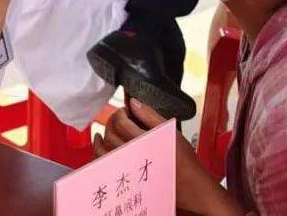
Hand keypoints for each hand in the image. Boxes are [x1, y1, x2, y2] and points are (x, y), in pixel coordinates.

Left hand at [96, 99, 238, 214]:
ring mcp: (125, 167)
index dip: (120, 112)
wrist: (187, 184)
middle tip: (119, 116)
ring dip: (100, 137)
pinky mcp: (124, 177)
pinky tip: (101, 148)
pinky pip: (103, 165)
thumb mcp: (170, 131)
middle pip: (109, 134)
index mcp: (143, 141)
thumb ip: (151, 115)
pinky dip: (98, 154)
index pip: (121, 122)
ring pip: (102, 150)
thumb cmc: (182, 160)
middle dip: (111, 121)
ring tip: (104, 130)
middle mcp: (131, 155)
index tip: (126, 109)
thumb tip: (135, 102)